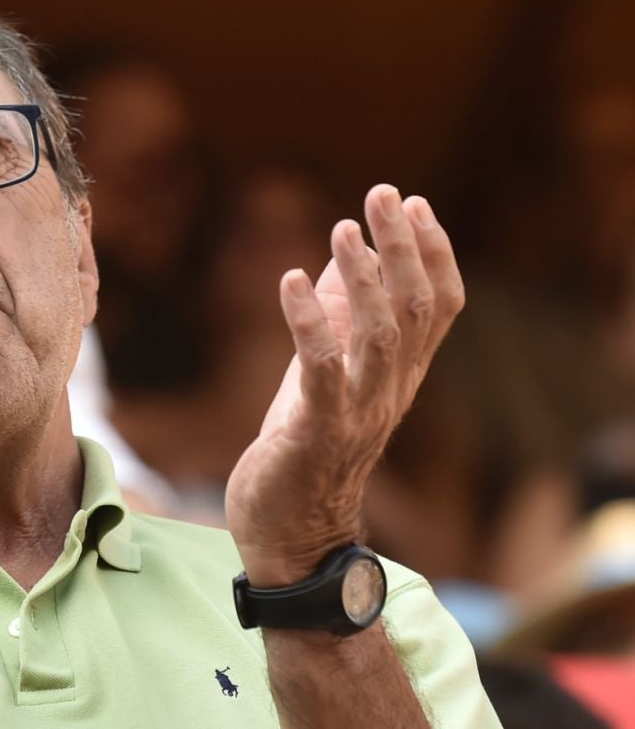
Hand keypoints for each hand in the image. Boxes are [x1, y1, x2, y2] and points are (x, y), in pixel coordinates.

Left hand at [225, 185, 463, 585]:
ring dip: (363, 276)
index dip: (433, 253)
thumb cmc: (304, 450)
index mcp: (398, 378)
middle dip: (403, 247)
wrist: (291, 534)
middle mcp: (389, 391)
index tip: (414, 203)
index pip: (438, 308)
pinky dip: (309, 322)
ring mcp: (356, 413)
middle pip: (416, 310)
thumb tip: (346, 256)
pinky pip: (321, 370)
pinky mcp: (315, 431)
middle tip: (383, 194)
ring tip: (343, 227)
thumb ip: (339, 321)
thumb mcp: (322, 376)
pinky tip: (290, 281)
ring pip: (379, 335)